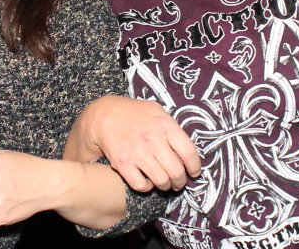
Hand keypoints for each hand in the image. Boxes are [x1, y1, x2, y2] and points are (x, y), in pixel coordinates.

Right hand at [65, 95, 200, 192]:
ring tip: (164, 182)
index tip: (194, 173)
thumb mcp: (157, 111)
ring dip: (165, 185)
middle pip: (176, 171)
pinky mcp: (123, 164)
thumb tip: (188, 151)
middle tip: (178, 182)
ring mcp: (137, 152)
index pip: (189, 152)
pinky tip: (146, 180)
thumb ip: (173, 128)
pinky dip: (146, 186)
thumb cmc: (134, 113)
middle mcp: (152, 139)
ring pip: (161, 181)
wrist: (104, 116)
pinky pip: (141, 185)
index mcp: (165, 124)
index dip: (195, 167)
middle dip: (180, 181)